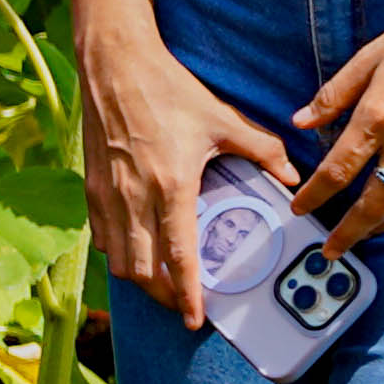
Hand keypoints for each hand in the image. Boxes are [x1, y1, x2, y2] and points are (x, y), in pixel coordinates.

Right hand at [77, 17, 303, 326]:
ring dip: (141, 279)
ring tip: (162, 284)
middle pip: (143, 271)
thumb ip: (263, 151)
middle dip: (164, 297)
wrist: (115, 64)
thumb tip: (292, 178)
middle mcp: (134, 197)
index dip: (187, 294)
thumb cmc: (168, 89)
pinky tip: (136, 249)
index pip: (177, 257)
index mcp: (171, 185)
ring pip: (119, 260)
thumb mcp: (223, 119)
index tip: (195, 319)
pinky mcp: (92, 187)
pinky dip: (119, 253)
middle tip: (185, 305)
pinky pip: (102, 237)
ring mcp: (108, 195)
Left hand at [288, 0, 383, 238]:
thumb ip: (334, 95)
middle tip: (329, 251)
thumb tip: (299, 122)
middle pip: (372, 206)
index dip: (313, 197)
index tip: (299, 209)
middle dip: (347, 234)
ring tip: (366, 233)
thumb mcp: (371, 55)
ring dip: (383, 227)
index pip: (336, 172)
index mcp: (378, 116)